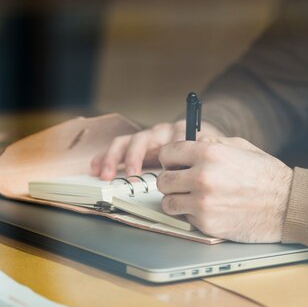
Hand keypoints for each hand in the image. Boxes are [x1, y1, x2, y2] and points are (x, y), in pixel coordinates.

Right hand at [91, 121, 223, 180]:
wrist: (201, 143)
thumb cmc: (205, 151)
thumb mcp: (212, 151)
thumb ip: (208, 153)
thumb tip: (205, 157)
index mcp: (180, 131)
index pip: (171, 136)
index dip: (167, 151)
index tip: (166, 168)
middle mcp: (160, 132)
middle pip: (143, 138)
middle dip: (134, 156)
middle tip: (131, 175)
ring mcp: (147, 139)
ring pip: (126, 142)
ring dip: (114, 158)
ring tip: (106, 174)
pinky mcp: (135, 147)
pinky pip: (117, 148)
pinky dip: (105, 157)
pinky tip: (95, 168)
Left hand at [157, 137, 292, 242]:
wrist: (288, 205)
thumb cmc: (267, 175)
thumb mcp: (240, 146)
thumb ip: (211, 143)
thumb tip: (190, 143)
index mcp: (209, 152)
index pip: (167, 153)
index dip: (170, 159)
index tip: (175, 164)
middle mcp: (202, 176)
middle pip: (163, 180)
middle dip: (171, 181)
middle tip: (182, 183)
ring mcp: (202, 202)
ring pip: (168, 202)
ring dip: (177, 200)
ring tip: (192, 198)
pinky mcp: (206, 223)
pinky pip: (185, 218)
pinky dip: (192, 215)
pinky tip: (208, 209)